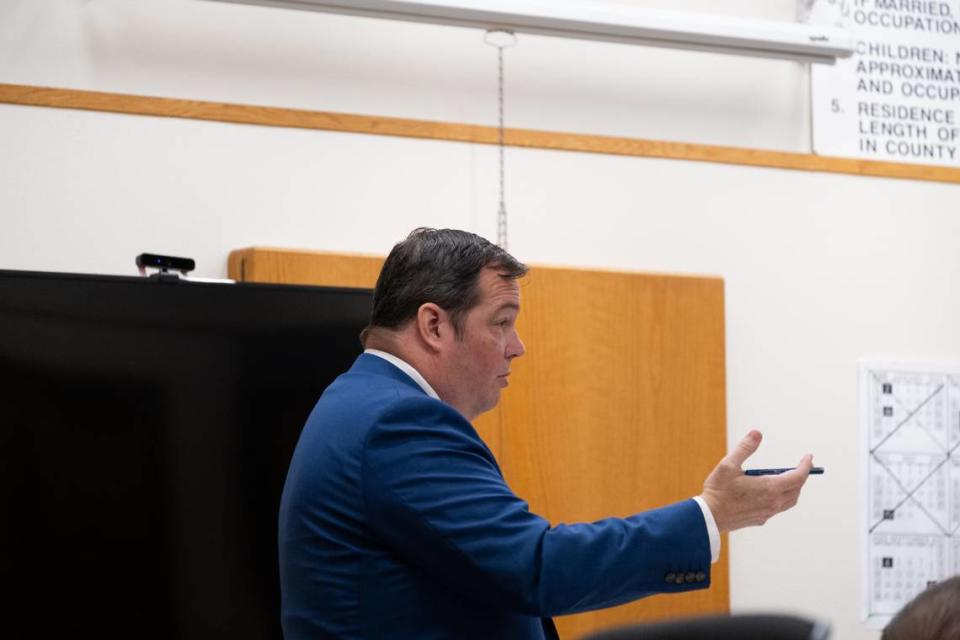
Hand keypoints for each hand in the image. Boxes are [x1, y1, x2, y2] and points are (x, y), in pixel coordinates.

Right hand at [699, 430, 813, 532]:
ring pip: (790, 501)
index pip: (798, 476)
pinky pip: (778, 508)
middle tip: (802, 466)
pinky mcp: (760, 519)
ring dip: (794, 489)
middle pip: (797, 489)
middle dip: (802, 476)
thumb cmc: (718, 491)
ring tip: (790, 479)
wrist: (709, 518)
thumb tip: (757, 433)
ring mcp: (767, 513)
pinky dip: (782, 498)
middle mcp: (773, 502)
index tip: (808, 457)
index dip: (806, 466)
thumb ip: (745, 448)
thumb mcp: (728, 464)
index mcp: (770, 488)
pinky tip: (772, 493)